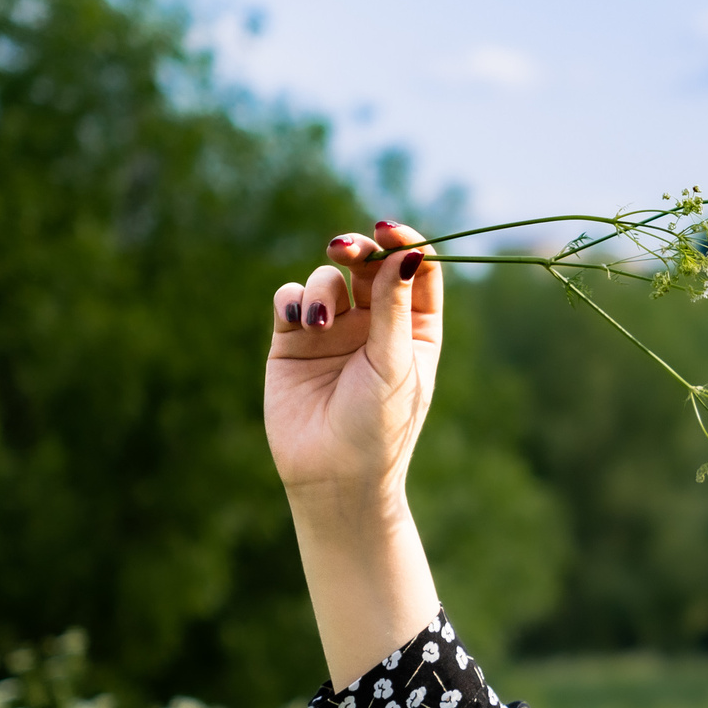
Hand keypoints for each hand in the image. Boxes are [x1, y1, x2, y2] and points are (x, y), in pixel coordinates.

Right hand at [266, 220, 443, 512]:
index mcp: (415, 328)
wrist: (332, 477)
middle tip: (344, 246)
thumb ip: (396, 308)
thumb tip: (408, 252)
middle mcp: (376, 323)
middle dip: (356, 248)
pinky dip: (293, 300)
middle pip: (369, 263)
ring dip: (321, 288)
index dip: (405, 242)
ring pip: (327, 278)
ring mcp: (333, 330)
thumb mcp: (394, 365)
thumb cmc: (378, 427)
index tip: (387, 230)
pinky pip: (290, 298)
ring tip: (318, 321)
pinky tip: (297, 322)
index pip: (417, 268)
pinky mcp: (293, 340)